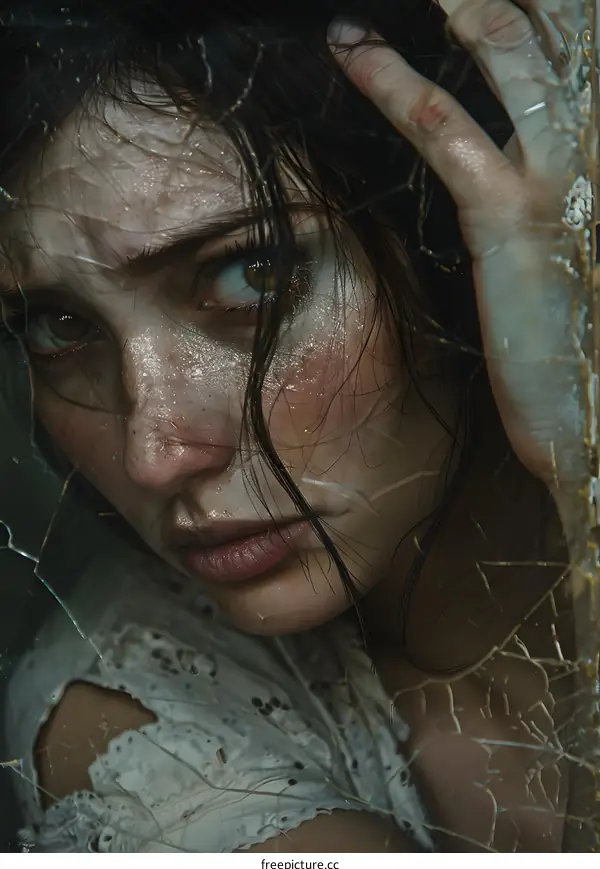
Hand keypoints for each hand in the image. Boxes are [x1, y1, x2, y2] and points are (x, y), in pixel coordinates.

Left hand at [328, 1, 592, 502]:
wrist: (596, 410)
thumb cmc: (588, 330)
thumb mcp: (583, 233)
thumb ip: (561, 175)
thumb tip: (524, 135)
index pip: (584, 45)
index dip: (553, 8)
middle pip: (563, 24)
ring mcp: (566, 172)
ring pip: (507, 49)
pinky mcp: (508, 215)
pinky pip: (439, 125)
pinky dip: (388, 78)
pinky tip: (349, 46)